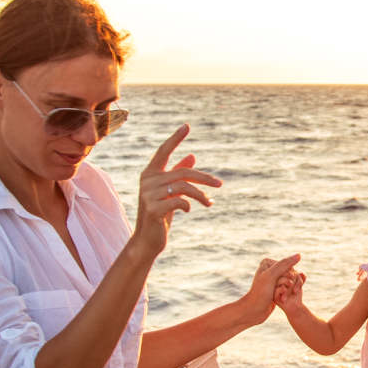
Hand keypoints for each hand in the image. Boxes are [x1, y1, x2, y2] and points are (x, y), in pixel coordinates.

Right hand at [132, 125, 223, 254]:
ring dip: (201, 195)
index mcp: (150, 174)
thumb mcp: (171, 193)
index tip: (187, 126)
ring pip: (184, 186)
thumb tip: (192, 156)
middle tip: (220, 185)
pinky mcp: (153, 208)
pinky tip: (189, 210)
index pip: (163, 151)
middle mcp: (147, 181)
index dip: (175, 138)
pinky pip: (180, 201)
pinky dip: (189, 205)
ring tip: (209, 203)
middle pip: (183, 172)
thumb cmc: (160, 215)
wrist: (147, 241)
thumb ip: (177, 174)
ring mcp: (148, 194)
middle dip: (205, 178)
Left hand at [241, 254, 301, 323]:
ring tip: (281, 298)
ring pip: (290, 281)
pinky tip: (282, 300)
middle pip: (290, 274)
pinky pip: (287, 288)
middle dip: (289, 284)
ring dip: (289, 290)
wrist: (254, 310)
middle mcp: (270, 269)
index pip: (288, 266)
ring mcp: (273, 279)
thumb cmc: (261, 292)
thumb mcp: (272, 276)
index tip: (281, 285)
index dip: (288, 276)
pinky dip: (287, 293)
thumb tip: (299, 255)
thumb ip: (285, 264)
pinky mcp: (276, 288)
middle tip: (280, 293)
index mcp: (267, 262)